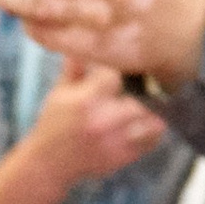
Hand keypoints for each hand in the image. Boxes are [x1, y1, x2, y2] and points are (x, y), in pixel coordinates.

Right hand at [27, 62, 168, 186]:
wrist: (49, 163)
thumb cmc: (54, 124)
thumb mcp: (60, 92)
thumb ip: (76, 67)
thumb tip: (83, 40)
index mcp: (87, 100)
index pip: (118, 75)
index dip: (124, 69)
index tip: (126, 67)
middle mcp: (104, 120)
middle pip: (145, 98)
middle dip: (146, 90)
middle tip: (147, 85)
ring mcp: (116, 141)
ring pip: (155, 122)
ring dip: (155, 112)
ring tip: (150, 104)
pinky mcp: (123, 157)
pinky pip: (152, 141)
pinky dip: (152, 131)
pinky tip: (144, 123)